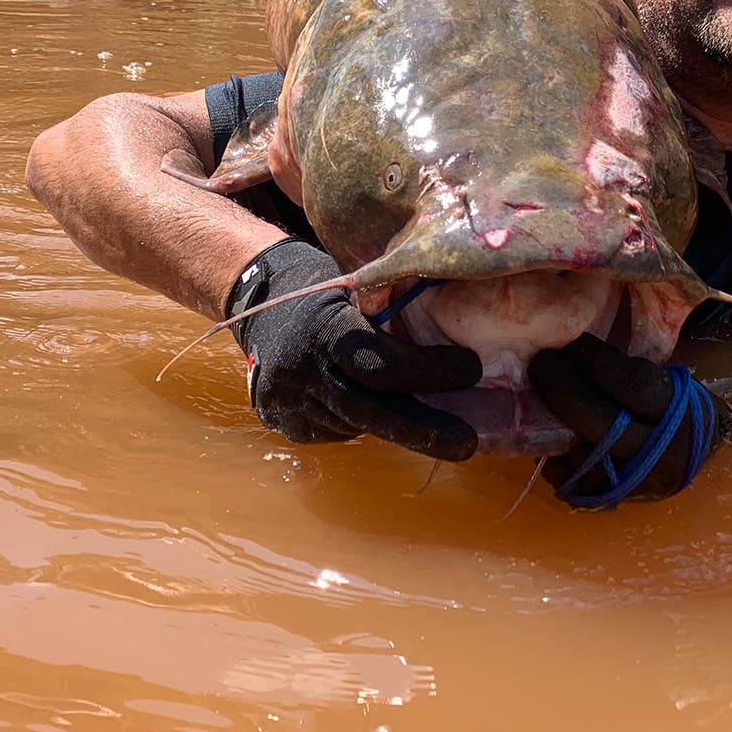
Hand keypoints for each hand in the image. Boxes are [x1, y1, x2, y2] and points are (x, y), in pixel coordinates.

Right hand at [232, 239, 480, 459]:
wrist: (259, 294)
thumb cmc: (328, 289)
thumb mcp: (359, 288)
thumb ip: (395, 316)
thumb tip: (460, 344)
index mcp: (324, 328)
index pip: (383, 364)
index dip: (430, 372)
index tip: (472, 371)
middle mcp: (300, 368)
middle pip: (370, 411)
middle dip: (424, 430)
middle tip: (466, 444)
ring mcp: (286, 399)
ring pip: (356, 424)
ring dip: (395, 422)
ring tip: (424, 413)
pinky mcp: (281, 420)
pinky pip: (336, 430)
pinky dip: (361, 422)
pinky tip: (370, 404)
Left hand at [527, 334, 731, 504]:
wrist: (691, 455)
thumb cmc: (677, 405)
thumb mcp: (673, 381)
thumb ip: (634, 369)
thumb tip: (577, 345)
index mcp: (683, 416)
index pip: (635, 386)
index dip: (598, 362)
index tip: (574, 342)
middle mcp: (660, 455)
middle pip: (602, 422)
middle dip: (564, 389)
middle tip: (542, 363)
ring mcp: (634, 482)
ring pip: (582, 451)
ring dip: (555, 420)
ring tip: (539, 392)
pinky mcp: (611, 500)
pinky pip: (569, 477)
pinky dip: (555, 453)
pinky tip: (552, 430)